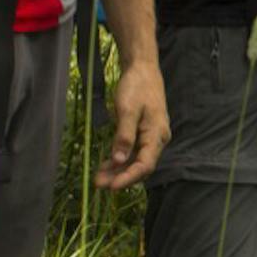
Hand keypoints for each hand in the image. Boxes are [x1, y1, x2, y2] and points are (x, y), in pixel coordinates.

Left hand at [95, 57, 167, 190]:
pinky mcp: (143, 133)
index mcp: (157, 134)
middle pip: (140, 166)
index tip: (111, 187)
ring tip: (99, 178)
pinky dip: (120, 159)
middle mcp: (157, 139)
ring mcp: (150, 136)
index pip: (145, 164)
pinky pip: (133, 151)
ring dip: (118, 170)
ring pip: (136, 160)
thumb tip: (119, 160)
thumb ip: (124, 135)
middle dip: (120, 177)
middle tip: (99, 185)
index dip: (128, 178)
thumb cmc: (137, 86)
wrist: (142, 68)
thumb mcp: (127, 110)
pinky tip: (106, 165)